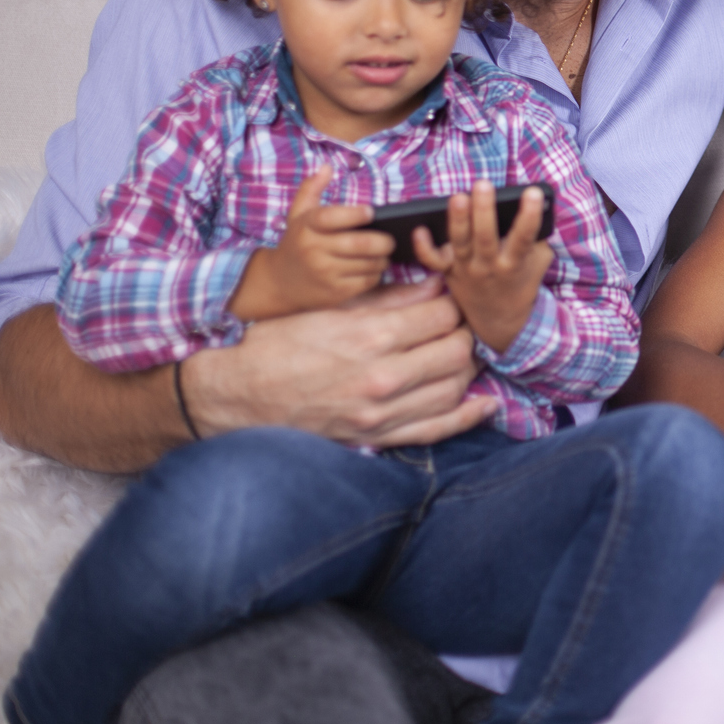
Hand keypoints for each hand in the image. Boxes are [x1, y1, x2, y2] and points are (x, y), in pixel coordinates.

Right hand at [181, 279, 495, 446]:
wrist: (237, 397)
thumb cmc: (278, 344)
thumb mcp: (330, 308)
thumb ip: (388, 299)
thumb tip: (435, 285)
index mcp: (369, 337)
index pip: (441, 316)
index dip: (453, 304)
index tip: (451, 299)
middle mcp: (381, 378)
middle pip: (455, 351)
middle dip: (464, 333)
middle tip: (459, 324)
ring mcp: (381, 414)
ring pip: (453, 388)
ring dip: (468, 369)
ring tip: (463, 353)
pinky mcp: (376, 438)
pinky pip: (435, 431)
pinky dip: (467, 418)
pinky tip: (486, 404)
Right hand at [231, 167, 393, 320]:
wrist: (278, 283)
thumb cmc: (296, 243)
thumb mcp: (298, 215)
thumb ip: (311, 189)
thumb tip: (327, 166)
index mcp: (307, 227)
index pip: (333, 217)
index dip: (356, 214)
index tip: (372, 212)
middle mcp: (314, 250)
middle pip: (361, 244)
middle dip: (384, 241)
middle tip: (390, 239)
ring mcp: (325, 273)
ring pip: (369, 264)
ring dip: (383, 258)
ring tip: (383, 253)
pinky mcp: (335, 293)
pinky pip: (367, 281)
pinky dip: (376, 274)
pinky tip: (372, 268)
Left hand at [415, 181, 551, 355]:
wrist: (499, 319)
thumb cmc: (521, 280)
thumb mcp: (538, 262)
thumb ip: (537, 237)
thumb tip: (537, 205)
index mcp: (514, 264)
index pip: (524, 238)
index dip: (530, 215)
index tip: (533, 193)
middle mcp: (489, 267)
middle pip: (485, 238)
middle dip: (484, 211)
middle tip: (483, 185)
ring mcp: (466, 269)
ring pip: (460, 243)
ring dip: (458, 219)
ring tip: (458, 197)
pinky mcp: (448, 272)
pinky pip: (433, 261)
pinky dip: (424, 247)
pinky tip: (419, 229)